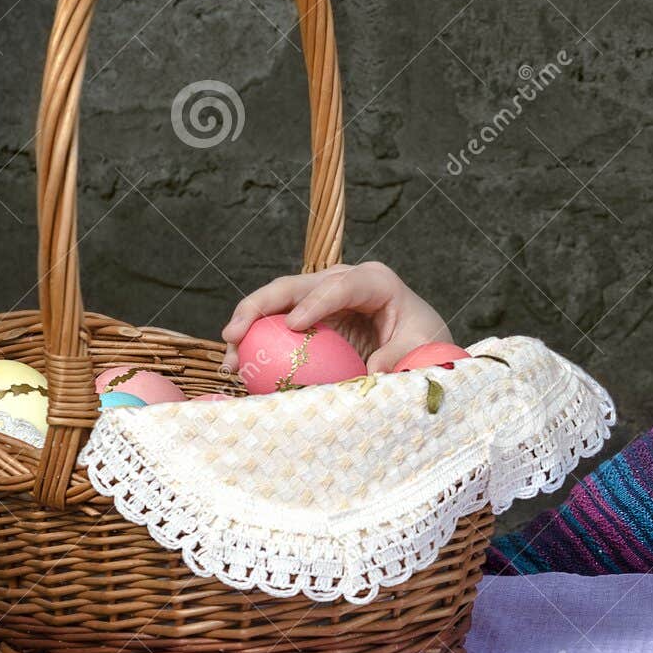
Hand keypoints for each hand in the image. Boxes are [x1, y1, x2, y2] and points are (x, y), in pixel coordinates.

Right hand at [219, 261, 454, 375]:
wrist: (419, 343)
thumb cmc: (423, 341)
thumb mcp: (423, 347)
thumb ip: (400, 356)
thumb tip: (374, 372)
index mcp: (375, 281)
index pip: (341, 286)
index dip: (315, 302)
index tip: (294, 326)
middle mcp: (343, 280)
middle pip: (296, 285)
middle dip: (261, 305)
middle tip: (236, 333)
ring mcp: (322, 296)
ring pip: (278, 302)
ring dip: (249, 326)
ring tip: (229, 356)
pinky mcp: (309, 316)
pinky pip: (276, 324)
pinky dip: (256, 342)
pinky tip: (237, 366)